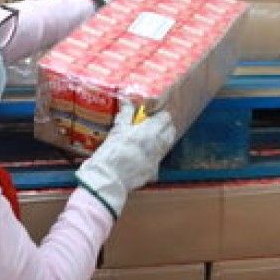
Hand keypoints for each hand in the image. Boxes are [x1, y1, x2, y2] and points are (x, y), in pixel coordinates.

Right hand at [75, 101, 176, 216]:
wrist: (108, 179)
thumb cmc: (110, 153)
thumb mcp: (117, 131)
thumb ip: (125, 115)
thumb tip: (126, 100)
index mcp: (149, 132)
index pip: (165, 118)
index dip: (159, 115)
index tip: (152, 115)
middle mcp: (157, 145)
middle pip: (170, 131)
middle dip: (164, 127)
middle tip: (153, 126)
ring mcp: (157, 159)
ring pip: (167, 144)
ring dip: (162, 140)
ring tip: (149, 140)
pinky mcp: (154, 171)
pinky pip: (159, 158)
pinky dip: (155, 154)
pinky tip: (143, 154)